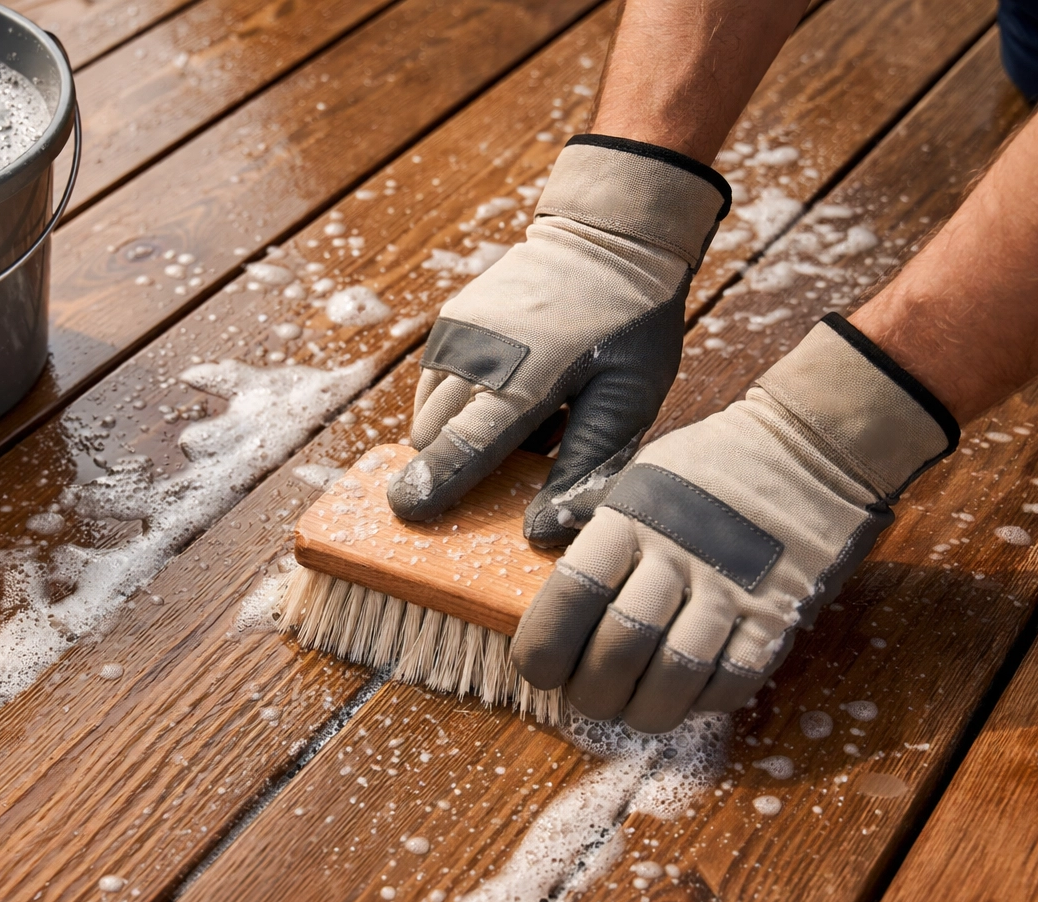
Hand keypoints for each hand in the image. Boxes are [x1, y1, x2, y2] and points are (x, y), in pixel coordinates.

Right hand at [386, 134, 730, 545]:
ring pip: (427, 415)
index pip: (464, 442)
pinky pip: (434, 387)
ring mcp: (454, 333)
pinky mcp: (448, 323)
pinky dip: (458, 409)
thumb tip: (538, 530)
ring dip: (456, 438)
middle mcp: (475, 352)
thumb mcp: (630, 398)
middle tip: (516, 465)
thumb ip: (584, 465)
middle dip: (456, 469)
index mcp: (525, 375)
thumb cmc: (631, 323)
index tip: (406, 512)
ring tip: (521, 421)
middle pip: (432, 438)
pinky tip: (509, 394)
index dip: (434, 483)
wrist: (608, 234)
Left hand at [512, 314, 958, 731]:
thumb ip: (594, 524)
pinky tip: (691, 694)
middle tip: (590, 697)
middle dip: (591, 692)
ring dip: (645, 709)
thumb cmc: (711, 468)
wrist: (811, 449)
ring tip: (635, 709)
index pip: (569, 597)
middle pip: (617, 649)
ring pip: (674, 675)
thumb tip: (540, 554)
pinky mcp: (778, 615)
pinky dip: (704, 701)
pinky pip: (734, 680)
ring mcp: (730, 589)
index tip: (541, 669)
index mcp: (628, 522)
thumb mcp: (639, 479)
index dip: (543, 650)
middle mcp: (675, 557)